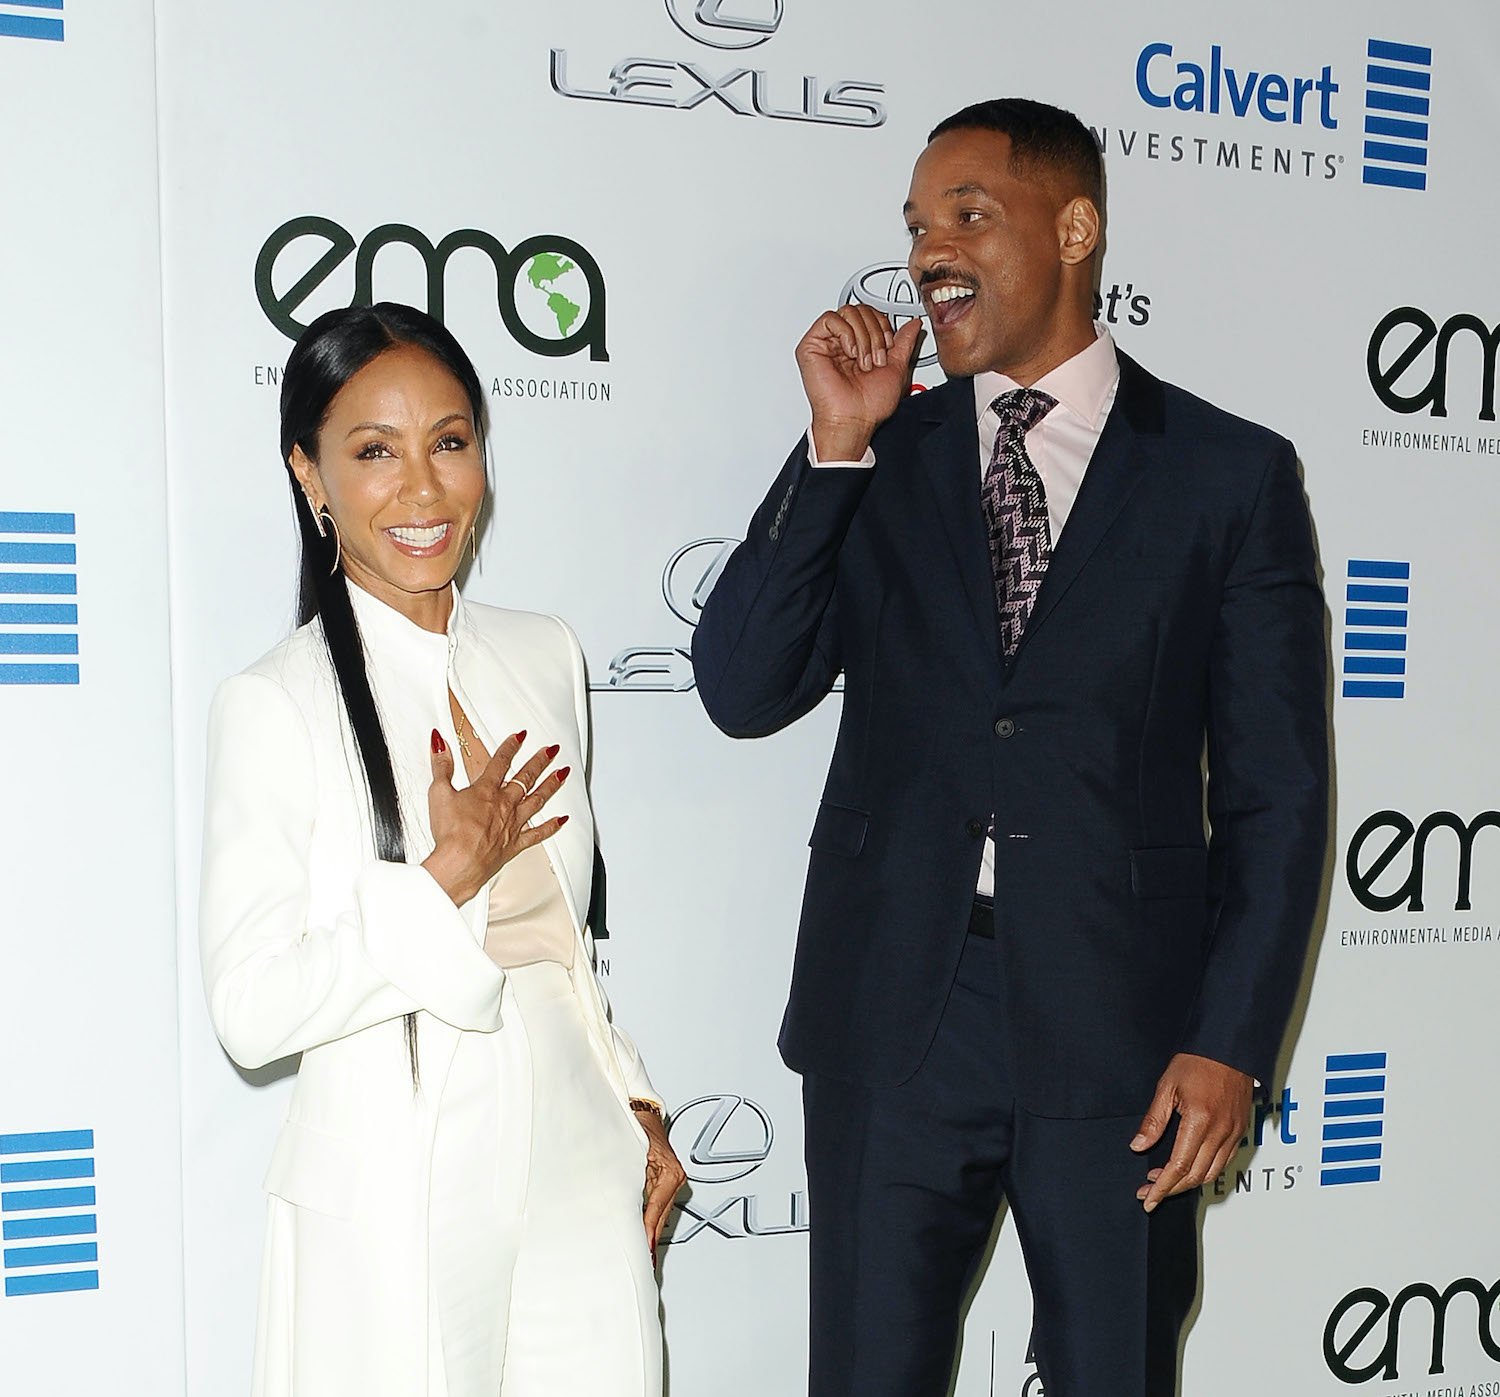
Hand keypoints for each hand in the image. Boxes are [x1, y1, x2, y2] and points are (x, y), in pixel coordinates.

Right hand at [421, 728, 569, 906]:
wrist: (460, 863)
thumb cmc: (451, 834)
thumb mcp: (439, 793)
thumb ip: (441, 767)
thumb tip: (439, 744)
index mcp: (486, 791)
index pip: (501, 762)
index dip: (511, 747)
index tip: (520, 736)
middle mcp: (504, 804)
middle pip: (525, 777)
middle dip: (540, 761)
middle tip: (552, 750)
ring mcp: (513, 824)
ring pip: (537, 800)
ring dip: (551, 785)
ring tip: (562, 773)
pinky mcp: (515, 844)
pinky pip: (538, 833)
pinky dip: (552, 826)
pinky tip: (562, 819)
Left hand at [635, 1105, 685, 1265]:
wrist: (641, 1109)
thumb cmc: (636, 1125)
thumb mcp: (631, 1155)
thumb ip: (628, 1183)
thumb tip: (620, 1209)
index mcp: (670, 1173)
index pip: (655, 1211)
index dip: (647, 1233)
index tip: (643, 1251)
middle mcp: (675, 1177)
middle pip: (661, 1217)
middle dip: (650, 1239)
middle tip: (642, 1261)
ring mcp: (672, 1179)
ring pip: (661, 1214)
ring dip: (650, 1231)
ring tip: (643, 1254)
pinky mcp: (665, 1179)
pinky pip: (658, 1206)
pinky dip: (651, 1219)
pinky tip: (644, 1233)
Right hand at [795, 306, 922, 461]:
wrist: (854, 420)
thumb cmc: (869, 405)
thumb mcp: (897, 368)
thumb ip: (904, 343)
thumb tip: (913, 324)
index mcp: (860, 346)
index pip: (871, 314)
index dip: (884, 325)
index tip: (888, 347)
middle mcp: (842, 343)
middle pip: (860, 310)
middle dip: (875, 332)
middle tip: (876, 359)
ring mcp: (826, 343)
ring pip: (848, 312)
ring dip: (863, 336)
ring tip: (862, 360)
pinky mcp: (811, 346)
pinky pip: (830, 319)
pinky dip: (846, 333)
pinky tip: (850, 352)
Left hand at [1131, 1052, 1252, 1211]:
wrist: (1228, 1047)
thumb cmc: (1197, 1062)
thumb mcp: (1167, 1087)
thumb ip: (1153, 1121)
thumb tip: (1138, 1147)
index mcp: (1200, 1121)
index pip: (1179, 1166)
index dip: (1162, 1186)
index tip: (1148, 1199)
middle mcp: (1221, 1131)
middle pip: (1196, 1176)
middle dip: (1171, 1189)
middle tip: (1150, 1191)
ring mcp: (1234, 1133)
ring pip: (1212, 1173)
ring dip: (1188, 1182)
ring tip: (1164, 1180)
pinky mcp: (1241, 1131)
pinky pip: (1224, 1161)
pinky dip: (1205, 1171)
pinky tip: (1189, 1167)